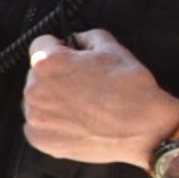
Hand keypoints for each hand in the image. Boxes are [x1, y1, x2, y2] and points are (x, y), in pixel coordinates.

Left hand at [21, 29, 178, 168]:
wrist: (144, 128)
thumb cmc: (130, 88)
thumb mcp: (112, 48)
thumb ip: (86, 37)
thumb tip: (76, 39)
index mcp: (47, 63)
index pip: (40, 45)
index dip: (59, 47)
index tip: (70, 55)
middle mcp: (34, 90)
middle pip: (37, 74)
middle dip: (56, 75)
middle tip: (83, 84)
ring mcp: (36, 118)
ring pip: (37, 100)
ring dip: (53, 100)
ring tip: (83, 105)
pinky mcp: (41, 140)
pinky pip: (40, 125)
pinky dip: (54, 123)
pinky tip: (77, 121)